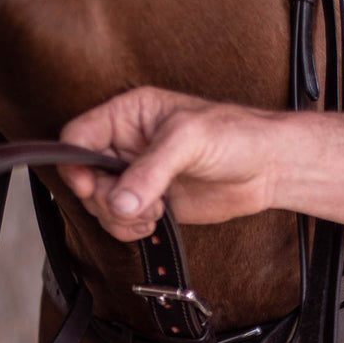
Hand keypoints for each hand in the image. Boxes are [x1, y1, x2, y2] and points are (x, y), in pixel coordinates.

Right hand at [59, 87, 281, 240]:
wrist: (267, 169)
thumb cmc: (235, 136)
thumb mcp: (188, 140)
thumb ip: (149, 171)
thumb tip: (120, 202)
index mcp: (128, 114)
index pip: (79, 135)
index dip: (76, 163)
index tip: (91, 186)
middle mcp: (127, 144)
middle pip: (85, 176)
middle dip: (105, 197)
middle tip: (137, 202)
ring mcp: (137, 175)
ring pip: (100, 204)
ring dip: (120, 216)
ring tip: (154, 210)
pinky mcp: (150, 202)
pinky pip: (120, 221)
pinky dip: (130, 228)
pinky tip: (156, 220)